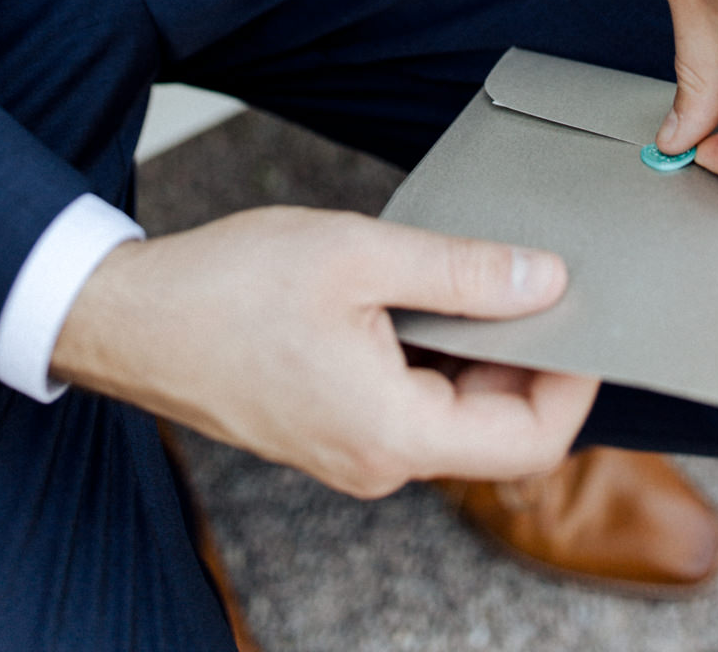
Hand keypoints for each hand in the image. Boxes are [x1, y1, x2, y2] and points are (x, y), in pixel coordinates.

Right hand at [51, 206, 597, 496]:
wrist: (129, 317)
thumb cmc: (230, 285)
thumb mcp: (359, 254)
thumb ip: (462, 273)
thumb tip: (547, 281)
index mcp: (393, 433)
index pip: (530, 439)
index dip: (574, 378)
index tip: (588, 310)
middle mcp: (379, 462)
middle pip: (497, 429)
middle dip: (530, 356)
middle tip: (539, 274)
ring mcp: (352, 451)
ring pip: (455, 413)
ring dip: (479, 350)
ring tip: (477, 272)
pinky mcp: (332, 430)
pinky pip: (412, 403)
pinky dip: (436, 354)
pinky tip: (424, 293)